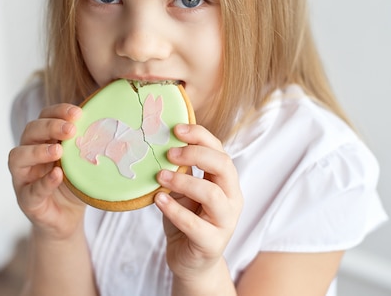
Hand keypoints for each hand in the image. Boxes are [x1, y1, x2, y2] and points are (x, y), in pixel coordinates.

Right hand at [8, 103, 85, 239]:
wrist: (67, 219)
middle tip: (71, 130)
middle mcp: (28, 155)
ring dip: (38, 151)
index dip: (58, 111)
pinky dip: (44, 181)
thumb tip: (108, 127)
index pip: (44, 117)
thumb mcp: (81, 162)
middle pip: (29, 132)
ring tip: (58, 150)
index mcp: (42, 140)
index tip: (78, 113)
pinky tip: (58, 175)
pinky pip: (31, 190)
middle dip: (49, 127)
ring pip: (18, 157)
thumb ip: (86, 146)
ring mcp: (23, 178)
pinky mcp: (26, 200)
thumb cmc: (74, 185)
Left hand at [155, 123, 242, 278]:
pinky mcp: (212, 243)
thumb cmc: (186, 219)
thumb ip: (182, 169)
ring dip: (183, 182)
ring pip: (211, 194)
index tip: (176, 129)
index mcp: (226, 182)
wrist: (189, 260)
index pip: (220, 150)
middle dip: (195, 154)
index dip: (200, 136)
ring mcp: (225, 222)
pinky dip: (174, 209)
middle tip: (169, 153)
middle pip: (223, 166)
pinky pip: (194, 224)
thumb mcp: (183, 190)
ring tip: (160, 176)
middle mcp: (232, 199)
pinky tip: (158, 200)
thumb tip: (164, 140)